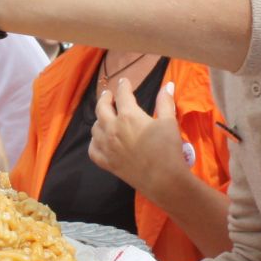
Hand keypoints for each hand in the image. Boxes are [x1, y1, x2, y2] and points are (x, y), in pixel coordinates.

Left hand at [90, 78, 186, 198]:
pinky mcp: (106, 163)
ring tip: (105, 116)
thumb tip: (168, 84)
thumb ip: (165, 102)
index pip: (123, 94)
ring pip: (95, 128)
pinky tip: (98, 140)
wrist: (163, 179)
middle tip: (108, 94)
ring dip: (99, 119)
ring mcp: (107, 147)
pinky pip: (92, 149)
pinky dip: (93, 142)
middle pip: (102, 108)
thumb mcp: (169, 122)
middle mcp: (112, 129)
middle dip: (105, 98)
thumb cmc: (168, 149)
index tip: (124, 81)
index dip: (123, 86)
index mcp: (128, 116)